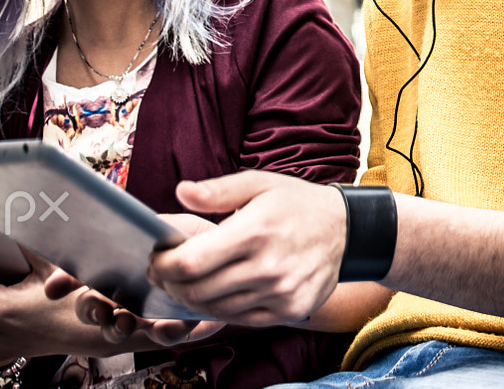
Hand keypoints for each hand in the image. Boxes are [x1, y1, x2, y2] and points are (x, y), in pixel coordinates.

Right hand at [45, 216, 223, 346]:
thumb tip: (106, 226)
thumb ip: (137, 228)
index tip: (54, 288)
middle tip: (99, 307)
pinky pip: (165, 335)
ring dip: (118, 327)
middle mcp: (127, 293)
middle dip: (90, 310)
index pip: (81, 276)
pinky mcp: (176, 324)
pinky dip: (164, 332)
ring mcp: (148, 311)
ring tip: (125, 320)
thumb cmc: (193, 236)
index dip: (64, 282)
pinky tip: (167, 324)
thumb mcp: (162, 224)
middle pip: (93, 308)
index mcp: (118, 267)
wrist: (235, 249)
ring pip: (121, 327)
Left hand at [147, 171, 345, 324]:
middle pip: (197, 291)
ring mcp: (280, 293)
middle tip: (165, 274)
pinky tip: (219, 292)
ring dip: (194, 298)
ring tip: (190, 282)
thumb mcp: (260, 184)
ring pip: (216, 309)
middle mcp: (268, 266)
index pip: (190, 263)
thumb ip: (218, 190)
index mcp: (255, 231)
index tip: (156, 260)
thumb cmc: (297, 203)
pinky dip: (222, 309)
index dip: (164, 266)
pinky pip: (241, 319)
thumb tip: (181, 192)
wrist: (347, 230)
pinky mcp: (289, 310)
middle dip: (172, 284)